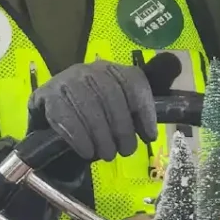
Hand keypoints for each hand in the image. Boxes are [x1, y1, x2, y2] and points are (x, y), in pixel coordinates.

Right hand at [28, 60, 158, 161]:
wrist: (52, 128)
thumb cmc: (94, 119)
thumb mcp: (121, 108)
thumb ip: (144, 95)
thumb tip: (174, 64)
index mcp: (111, 69)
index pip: (132, 81)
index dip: (143, 110)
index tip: (149, 136)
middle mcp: (88, 69)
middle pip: (110, 94)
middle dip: (121, 127)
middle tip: (125, 151)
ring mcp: (65, 81)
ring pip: (88, 104)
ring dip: (101, 134)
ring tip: (106, 155)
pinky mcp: (45, 96)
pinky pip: (64, 114)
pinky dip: (78, 136)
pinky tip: (86, 151)